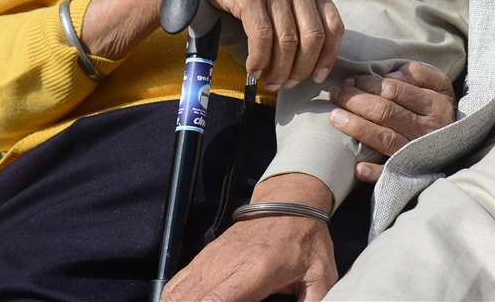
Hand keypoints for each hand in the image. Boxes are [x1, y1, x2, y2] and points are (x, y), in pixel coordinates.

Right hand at [81, 0, 343, 90]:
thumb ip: (301, 22)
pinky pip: (263, 38)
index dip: (328, 57)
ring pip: (288, 42)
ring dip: (279, 70)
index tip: (317, 78)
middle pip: (313, 38)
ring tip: (269, 82)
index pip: (333, 26)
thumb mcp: (281, 2)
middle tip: (286, 85)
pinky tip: (253, 71)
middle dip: (301, 69)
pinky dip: (260, 60)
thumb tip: (319, 66)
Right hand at [162, 174, 336, 301]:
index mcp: (257, 271)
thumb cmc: (306, 240)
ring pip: (177, 294)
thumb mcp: (320, 275)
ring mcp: (211, 259)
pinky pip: (175, 286)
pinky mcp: (202, 256)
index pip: (217, 300)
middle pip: (191, 300)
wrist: (290, 202)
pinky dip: (175, 300)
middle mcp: (227, 264)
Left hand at [330, 62, 454, 179]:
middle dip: (356, 100)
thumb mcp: (440, 86)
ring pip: (384, 138)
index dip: (369, 83)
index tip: (351, 79)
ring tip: (334, 117)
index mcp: (435, 104)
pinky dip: (375, 172)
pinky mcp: (412, 173)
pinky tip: (357, 168)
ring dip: (356, 127)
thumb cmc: (439, 111)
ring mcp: (418, 151)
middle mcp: (428, 128)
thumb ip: (419, 74)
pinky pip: (391, 172)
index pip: (395, 90)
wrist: (460, 146)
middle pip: (386, 111)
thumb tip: (391, 73)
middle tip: (335, 93)